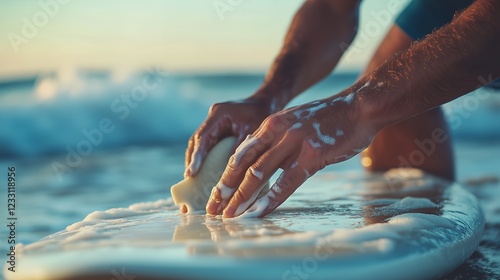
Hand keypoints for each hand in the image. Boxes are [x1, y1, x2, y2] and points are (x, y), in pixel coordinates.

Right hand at [185, 95, 276, 177]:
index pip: (203, 137)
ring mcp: (214, 122)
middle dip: (192, 159)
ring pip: (200, 142)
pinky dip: (205, 156)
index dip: (196, 156)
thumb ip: (240, 148)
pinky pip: (208, 143)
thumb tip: (230, 171)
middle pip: (196, 140)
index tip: (191, 172)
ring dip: (196, 158)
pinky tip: (204, 170)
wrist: (267, 102)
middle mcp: (213, 117)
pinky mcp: (218, 128)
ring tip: (193, 177)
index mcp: (219, 114)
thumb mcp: (253, 131)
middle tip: (188, 177)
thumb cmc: (262, 114)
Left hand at [206, 93, 376, 217]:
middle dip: (225, 190)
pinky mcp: (312, 155)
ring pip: (260, 174)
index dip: (225, 176)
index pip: (240, 153)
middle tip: (212, 209)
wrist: (359, 107)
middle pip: (243, 164)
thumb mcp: (295, 123)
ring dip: (243, 197)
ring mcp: (294, 142)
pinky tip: (259, 213)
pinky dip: (271, 200)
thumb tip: (263, 167)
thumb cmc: (328, 119)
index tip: (215, 194)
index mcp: (270, 125)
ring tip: (231, 215)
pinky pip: (287, 182)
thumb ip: (277, 142)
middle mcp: (277, 132)